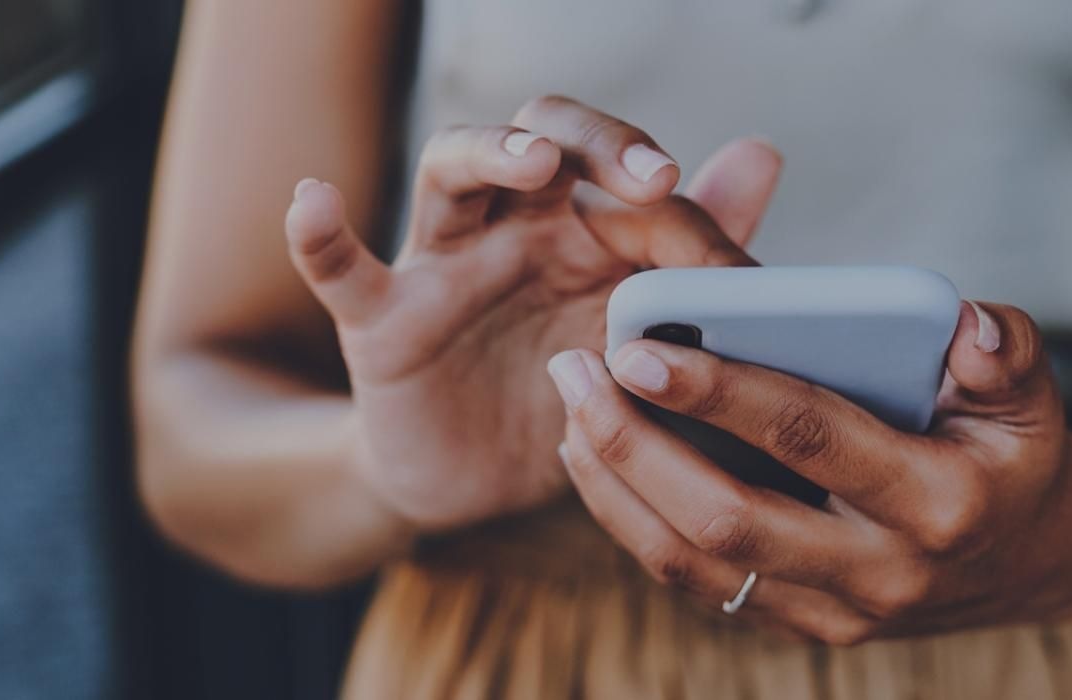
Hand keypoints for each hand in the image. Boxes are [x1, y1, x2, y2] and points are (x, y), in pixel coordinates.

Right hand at [286, 96, 783, 530]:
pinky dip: (320, 234)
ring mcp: (442, 266)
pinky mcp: (382, 322)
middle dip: (596, 143)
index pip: (626, 174)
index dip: (679, 203)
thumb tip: (760, 152)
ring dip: (488, 154)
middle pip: (540, 136)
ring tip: (529, 160)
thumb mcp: (637, 336)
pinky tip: (312, 199)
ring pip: (450, 174)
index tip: (730, 262)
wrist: (480, 486)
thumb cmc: (567, 395)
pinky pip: (341, 269)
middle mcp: (512, 226)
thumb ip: (692, 249)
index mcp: (583, 226)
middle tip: (653, 178)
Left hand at [551, 302, 1071, 641]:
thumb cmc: (1013, 448)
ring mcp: (833, 614)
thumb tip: (969, 327)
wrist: (1032, 559)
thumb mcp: (1031, 390)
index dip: (721, 394)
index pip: (811, 440)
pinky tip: (593, 456)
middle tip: (574, 368)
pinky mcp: (796, 625)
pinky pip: (695, 582)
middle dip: (635, 445)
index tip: (639, 347)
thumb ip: (1006, 348)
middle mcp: (880, 573)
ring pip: (694, 564)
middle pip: (727, 519)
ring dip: (616, 484)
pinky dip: (633, 519)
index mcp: (939, 502)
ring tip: (567, 405)